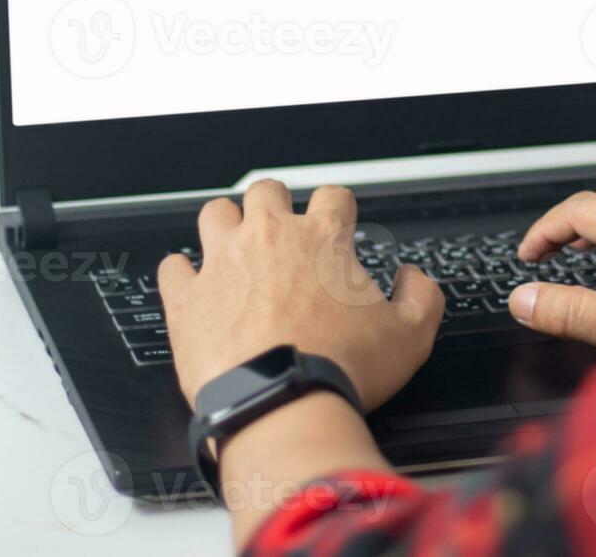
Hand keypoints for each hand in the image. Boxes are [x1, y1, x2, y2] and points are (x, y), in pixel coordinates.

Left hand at [157, 180, 444, 410]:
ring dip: (226, 225)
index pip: (333, 196)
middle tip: (281, 231)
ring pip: (215, 213)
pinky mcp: (187, 297)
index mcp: (323, 239)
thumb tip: (414, 280)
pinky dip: (181, 274)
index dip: (337, 208)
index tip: (336, 223)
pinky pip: (173, 268)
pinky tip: (191, 284)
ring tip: (233, 246)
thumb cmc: (340, 370)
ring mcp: (222, 262)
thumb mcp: (411, 337)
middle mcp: (269, 238)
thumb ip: (422, 298)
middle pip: (266, 191)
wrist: (282, 404)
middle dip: (275, 204)